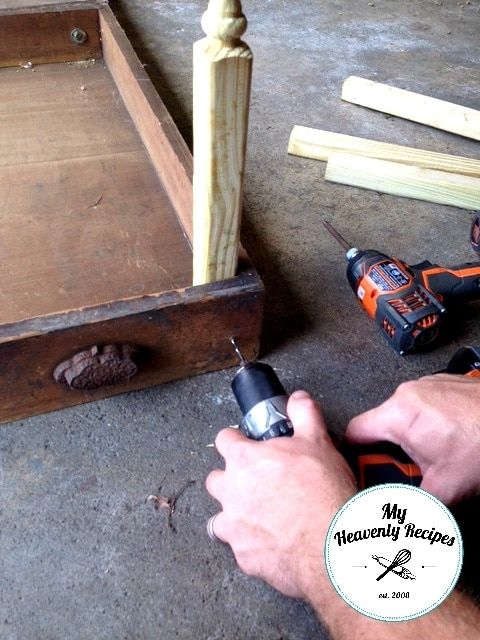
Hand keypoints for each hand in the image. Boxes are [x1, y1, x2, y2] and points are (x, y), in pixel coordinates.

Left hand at [206, 390, 355, 599]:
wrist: (331, 544)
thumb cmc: (322, 491)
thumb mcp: (318, 441)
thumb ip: (303, 414)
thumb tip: (298, 399)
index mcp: (245, 459)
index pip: (223, 439)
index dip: (235, 439)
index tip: (244, 443)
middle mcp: (232, 491)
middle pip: (215, 480)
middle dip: (230, 479)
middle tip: (255, 482)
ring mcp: (234, 526)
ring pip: (218, 518)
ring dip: (234, 515)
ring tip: (258, 516)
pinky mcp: (244, 556)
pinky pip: (238, 548)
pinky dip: (250, 545)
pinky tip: (269, 542)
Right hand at [346, 374, 479, 504]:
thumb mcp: (446, 487)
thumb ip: (413, 507)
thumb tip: (398, 527)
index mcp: (398, 414)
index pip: (354, 433)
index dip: (355, 457)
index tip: (365, 474)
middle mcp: (407, 393)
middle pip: (380, 427)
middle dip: (391, 453)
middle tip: (411, 473)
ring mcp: (426, 385)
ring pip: (402, 417)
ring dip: (410, 438)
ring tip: (437, 456)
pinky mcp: (442, 384)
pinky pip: (422, 406)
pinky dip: (427, 424)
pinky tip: (450, 440)